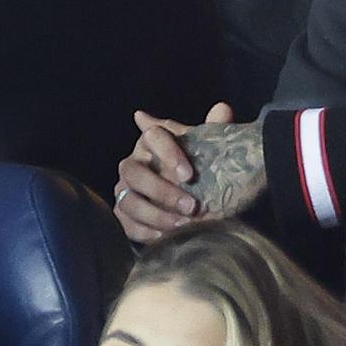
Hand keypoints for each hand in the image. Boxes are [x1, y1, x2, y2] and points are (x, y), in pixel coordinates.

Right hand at [115, 103, 233, 242]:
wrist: (185, 201)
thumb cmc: (194, 170)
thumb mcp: (206, 151)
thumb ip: (214, 130)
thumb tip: (222, 109)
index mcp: (151, 141)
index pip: (152, 135)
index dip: (168, 153)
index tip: (189, 174)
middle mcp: (133, 163)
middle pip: (135, 172)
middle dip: (163, 191)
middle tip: (191, 206)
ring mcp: (124, 189)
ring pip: (129, 201)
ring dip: (156, 215)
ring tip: (183, 225)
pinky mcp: (122, 214)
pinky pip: (126, 224)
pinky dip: (146, 232)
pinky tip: (167, 236)